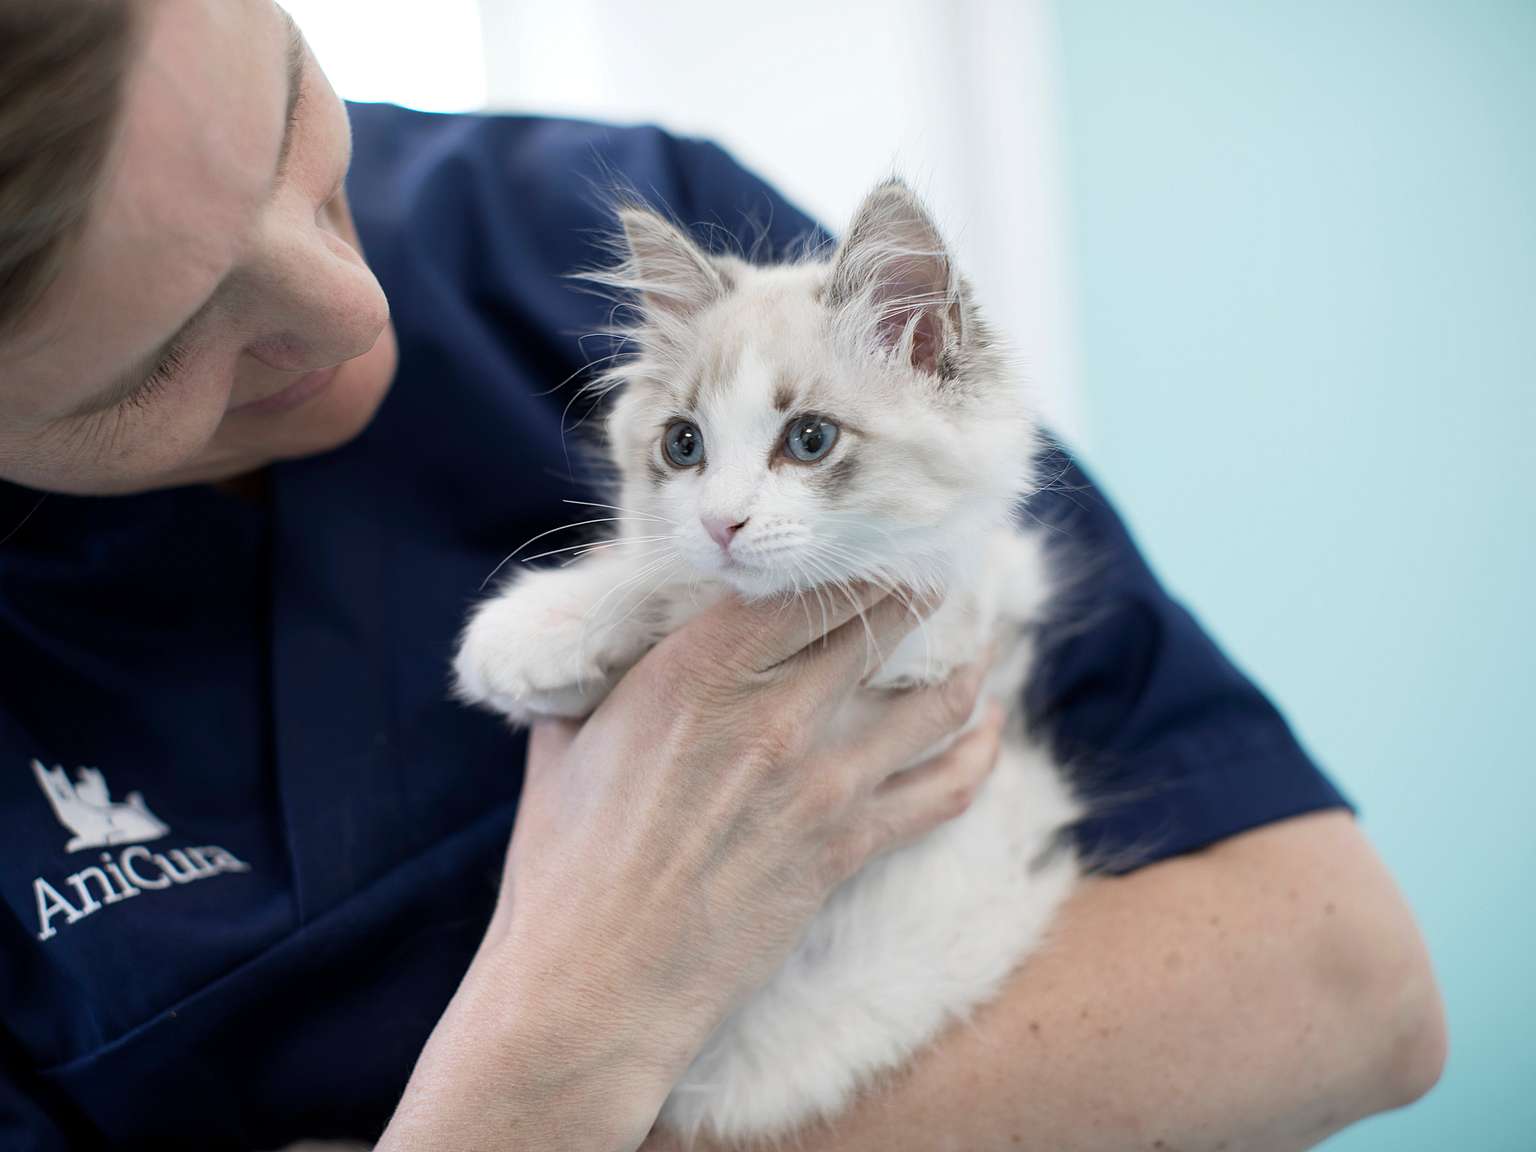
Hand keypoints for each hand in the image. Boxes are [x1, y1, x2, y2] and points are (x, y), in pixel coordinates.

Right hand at [383, 585, 1000, 1151]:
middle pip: (880, 624)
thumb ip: (605, 675)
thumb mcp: (567, 741)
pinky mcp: (847, 847)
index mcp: (695, 669)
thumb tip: (615, 633)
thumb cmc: (563, 865)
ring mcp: (821, 781)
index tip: (873, 540)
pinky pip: (945, 789)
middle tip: (939, 572)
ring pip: (932, 701)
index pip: (804, 583)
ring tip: (981, 642)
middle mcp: (773, 712)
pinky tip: (990, 728)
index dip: (852, 556)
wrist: (594, 987)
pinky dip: (978, 752)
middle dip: (918, 590)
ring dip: (966, 664)